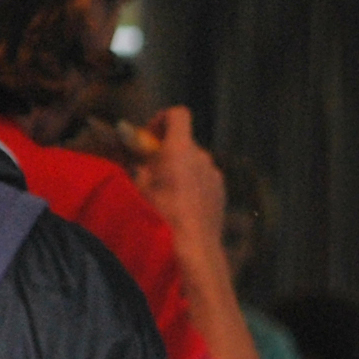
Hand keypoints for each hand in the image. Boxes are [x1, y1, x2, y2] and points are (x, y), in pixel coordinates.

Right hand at [135, 107, 227, 262]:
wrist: (193, 243)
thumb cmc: (163, 213)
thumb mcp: (141, 186)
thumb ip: (140, 165)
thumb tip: (137, 159)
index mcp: (180, 148)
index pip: (178, 114)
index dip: (162, 119)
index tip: (150, 137)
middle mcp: (201, 155)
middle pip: (184, 142)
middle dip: (168, 151)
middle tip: (152, 169)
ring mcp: (214, 172)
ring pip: (194, 162)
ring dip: (181, 169)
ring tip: (168, 191)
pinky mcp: (221, 190)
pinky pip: (204, 178)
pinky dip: (193, 183)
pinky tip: (183, 204)